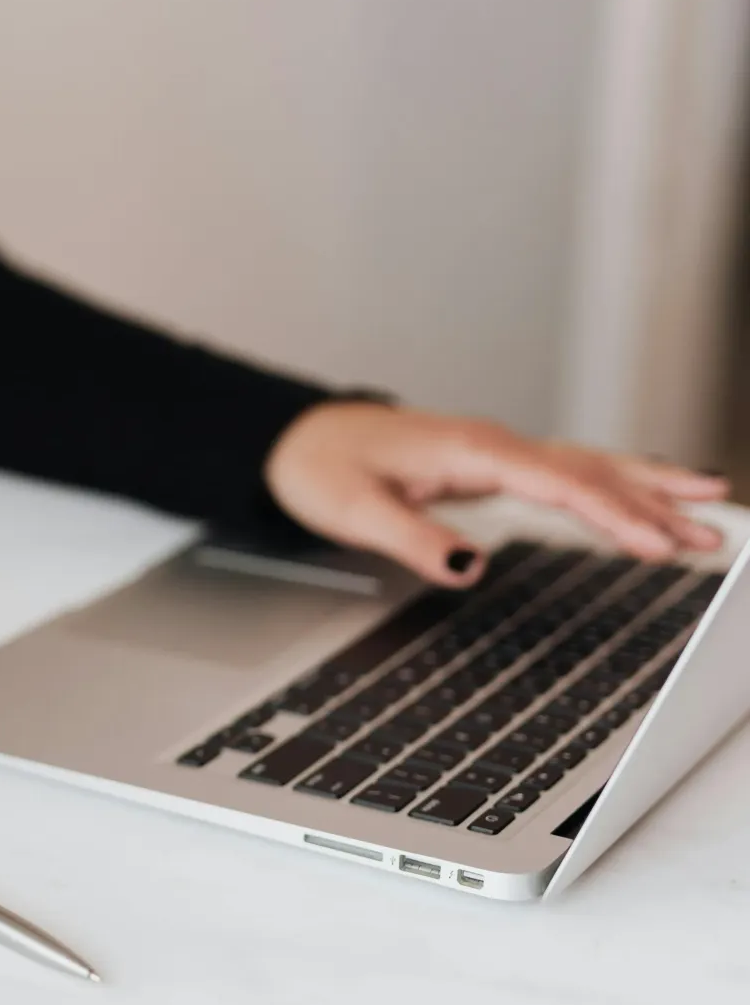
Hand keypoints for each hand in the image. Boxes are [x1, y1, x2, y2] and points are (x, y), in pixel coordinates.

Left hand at [265, 402, 728, 585]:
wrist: (297, 439)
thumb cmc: (321, 467)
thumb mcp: (354, 511)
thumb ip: (412, 538)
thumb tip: (468, 566)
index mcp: (471, 451)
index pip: (558, 484)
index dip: (612, 515)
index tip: (657, 544)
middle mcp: (493, 445)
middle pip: (590, 473)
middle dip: (655, 503)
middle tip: (716, 533)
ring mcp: (497, 453)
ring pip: (587, 468)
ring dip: (649, 489)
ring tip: (712, 507)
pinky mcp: (493, 466)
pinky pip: (567, 472)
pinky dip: (614, 482)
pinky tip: (648, 492)